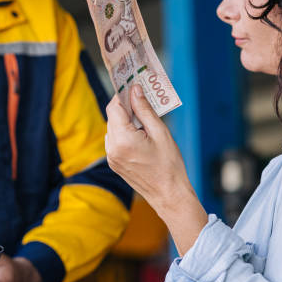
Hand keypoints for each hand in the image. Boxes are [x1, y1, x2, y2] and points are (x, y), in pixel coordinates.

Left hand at [105, 85, 207, 253]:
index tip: (133, 87)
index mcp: (123, 139)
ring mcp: (111, 157)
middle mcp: (112, 148)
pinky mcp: (114, 162)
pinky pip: (115, 140)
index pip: (114, 107)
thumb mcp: (160, 132)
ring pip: (113, 128)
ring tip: (145, 122)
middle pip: (112, 117)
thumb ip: (144, 110)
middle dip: (126, 107)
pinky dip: (124, 133)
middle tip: (143, 100)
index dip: (122, 95)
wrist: (169, 195)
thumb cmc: (169, 166)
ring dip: (125, 120)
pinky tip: (141, 135)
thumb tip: (135, 90)